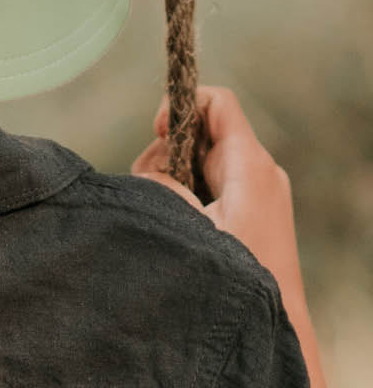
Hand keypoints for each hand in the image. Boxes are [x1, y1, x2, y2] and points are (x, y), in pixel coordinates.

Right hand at [131, 85, 326, 387]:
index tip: (159, 132)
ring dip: (173, 176)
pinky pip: (209, 180)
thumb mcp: (194, 224)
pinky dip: (187, 192)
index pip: (216, 102)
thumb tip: (149, 171)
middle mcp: (256, 167)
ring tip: (168, 212)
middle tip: (153, 186)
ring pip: (199, 157)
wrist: (279, 326)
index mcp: (249, 164)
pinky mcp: (250, 206)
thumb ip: (165, 185)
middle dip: (167, 152)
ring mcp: (255, 186)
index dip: (181, 105)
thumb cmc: (241, 276)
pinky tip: (180, 220)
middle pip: (199, 130)